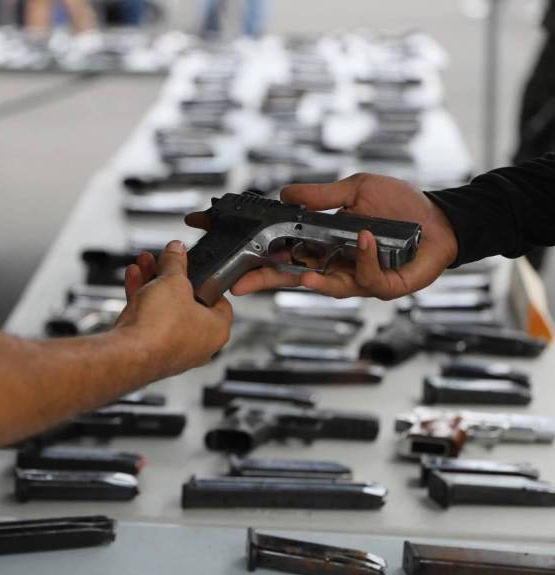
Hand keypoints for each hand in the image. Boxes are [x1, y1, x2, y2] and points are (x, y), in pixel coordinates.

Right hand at [115, 240, 232, 377]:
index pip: (219, 300)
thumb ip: (175, 262)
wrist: (128, 354)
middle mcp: (198, 345)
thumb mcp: (173, 281)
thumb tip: (176, 251)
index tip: (194, 268)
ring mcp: (173, 350)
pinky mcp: (151, 352)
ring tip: (145, 265)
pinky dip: (142, 301)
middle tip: (164, 262)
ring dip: (153, 285)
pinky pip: (149, 321)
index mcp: (217, 330)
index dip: (206, 280)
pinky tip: (134, 280)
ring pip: (165, 311)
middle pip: (187, 303)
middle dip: (171, 278)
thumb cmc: (161, 328)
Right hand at [230, 173, 458, 299]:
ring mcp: (360, 280)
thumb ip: (321, 196)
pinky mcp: (387, 286)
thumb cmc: (401, 206)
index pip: (283, 256)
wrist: (441, 218)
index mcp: (324, 248)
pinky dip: (364, 259)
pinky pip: (369, 278)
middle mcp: (336, 268)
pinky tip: (362, 239)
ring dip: (316, 282)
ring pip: (330, 287)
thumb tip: (285, 194)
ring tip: (301, 278)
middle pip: (294, 279)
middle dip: (268, 282)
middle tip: (242, 285)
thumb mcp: (355, 191)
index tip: (230, 259)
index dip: (257, 260)